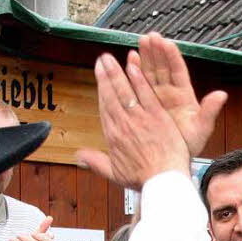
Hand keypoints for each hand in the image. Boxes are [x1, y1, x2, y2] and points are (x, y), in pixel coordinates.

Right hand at [76, 46, 189, 188]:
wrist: (161, 182)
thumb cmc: (142, 180)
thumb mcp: (114, 174)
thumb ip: (96, 162)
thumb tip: (79, 157)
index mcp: (113, 136)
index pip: (105, 108)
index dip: (101, 90)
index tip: (98, 77)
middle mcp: (123, 124)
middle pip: (111, 96)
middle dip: (105, 76)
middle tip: (101, 60)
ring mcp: (140, 118)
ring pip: (125, 91)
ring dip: (117, 73)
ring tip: (110, 58)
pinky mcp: (156, 116)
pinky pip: (145, 93)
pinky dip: (138, 79)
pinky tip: (133, 65)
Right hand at [132, 33, 226, 157]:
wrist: (172, 159)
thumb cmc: (188, 145)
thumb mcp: (201, 129)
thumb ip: (210, 111)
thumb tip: (222, 95)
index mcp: (184, 96)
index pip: (178, 71)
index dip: (173, 57)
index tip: (167, 43)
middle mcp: (170, 93)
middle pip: (163, 67)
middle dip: (157, 51)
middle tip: (151, 37)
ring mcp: (156, 96)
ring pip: (150, 72)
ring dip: (146, 56)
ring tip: (141, 41)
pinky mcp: (145, 102)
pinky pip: (139, 84)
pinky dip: (135, 72)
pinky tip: (131, 58)